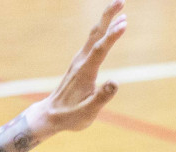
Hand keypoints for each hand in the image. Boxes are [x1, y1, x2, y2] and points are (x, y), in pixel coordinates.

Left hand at [25, 0, 125, 134]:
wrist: (51, 115)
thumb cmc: (71, 116)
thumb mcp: (88, 112)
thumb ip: (101, 98)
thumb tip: (115, 83)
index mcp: (85, 72)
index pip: (100, 50)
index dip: (112, 36)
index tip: (125, 23)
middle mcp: (81, 61)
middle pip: (96, 34)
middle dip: (108, 16)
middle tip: (122, 0)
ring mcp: (80, 60)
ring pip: (94, 35)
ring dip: (106, 19)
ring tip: (121, 7)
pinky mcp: (81, 63)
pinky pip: (93, 41)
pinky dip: (103, 30)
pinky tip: (110, 27)